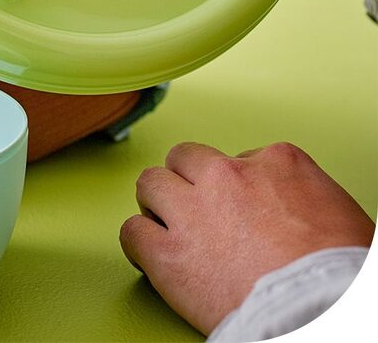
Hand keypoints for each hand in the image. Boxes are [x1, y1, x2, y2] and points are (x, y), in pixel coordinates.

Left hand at [120, 141, 374, 334]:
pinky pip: (132, 232)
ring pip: (151, 184)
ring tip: (172, 230)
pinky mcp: (166, 253)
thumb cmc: (342, 276)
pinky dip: (139, 244)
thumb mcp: (336, 213)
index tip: (243, 210)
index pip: (240, 157)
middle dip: (189, 183)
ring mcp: (191, 210)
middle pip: (186, 160)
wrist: (323, 315)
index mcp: (276, 162)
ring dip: (159, 206)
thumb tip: (286, 203)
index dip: (239, 188)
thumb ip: (297, 193)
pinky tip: (153, 257)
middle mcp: (225, 176)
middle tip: (198, 213)